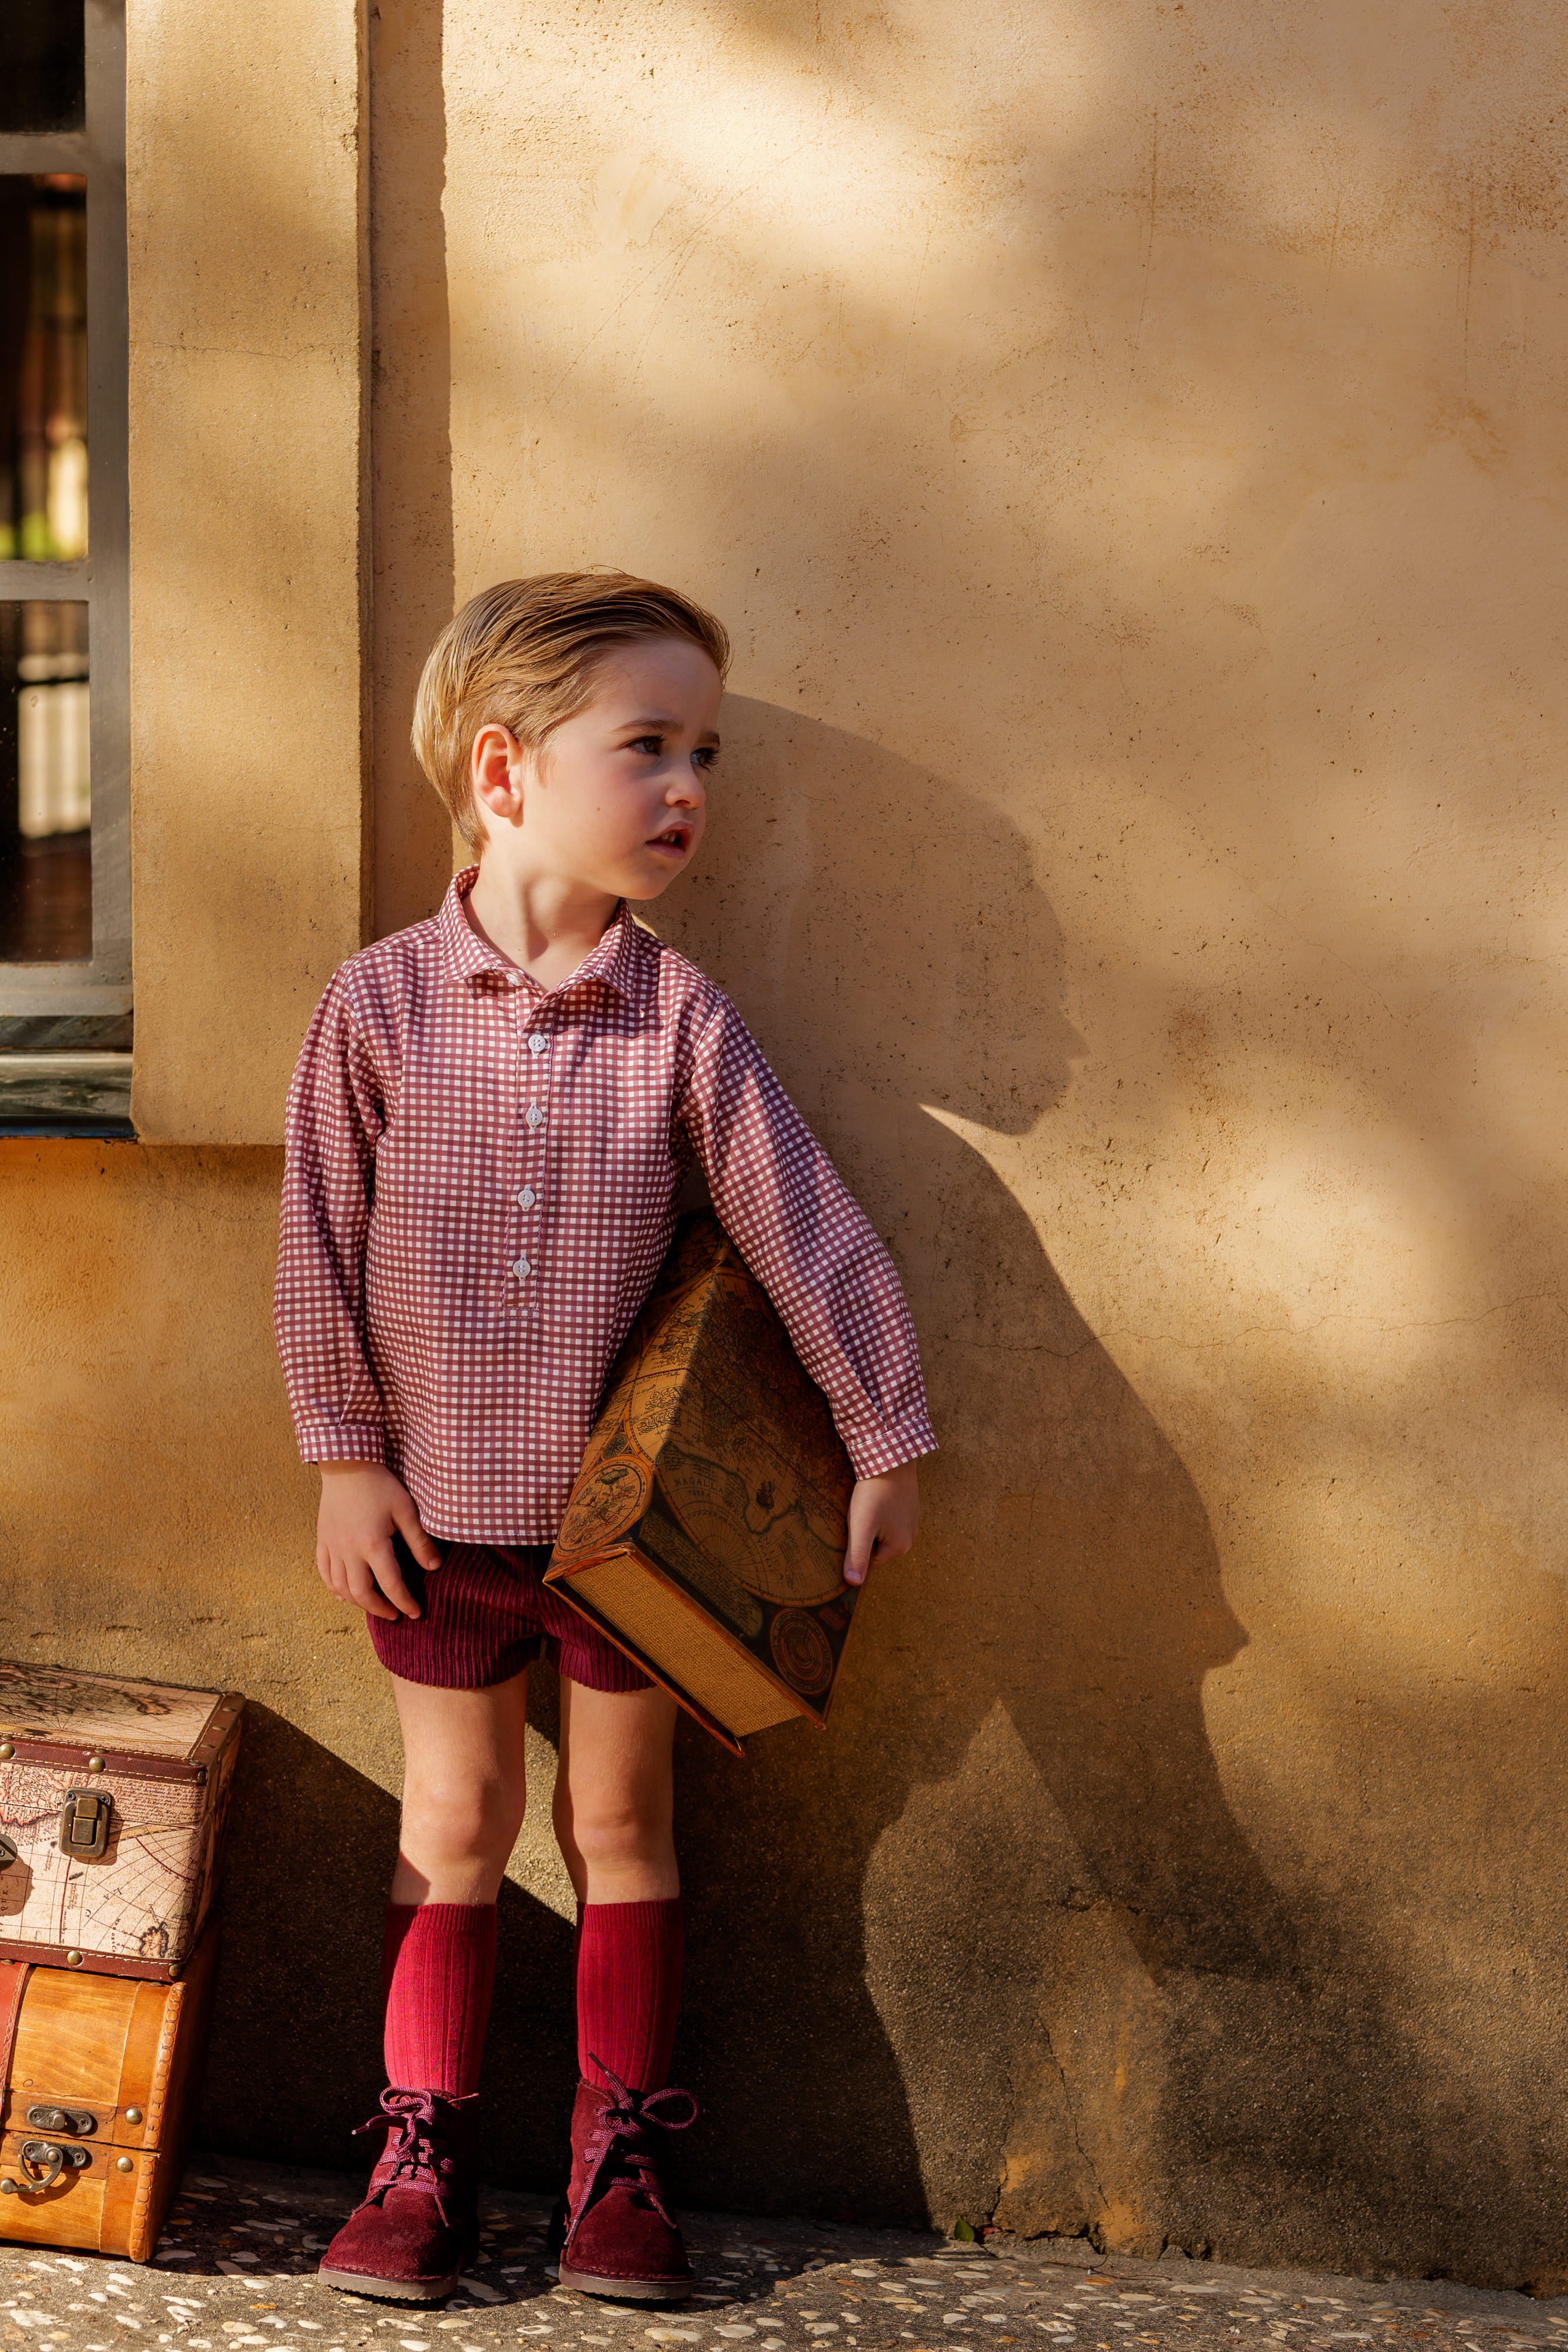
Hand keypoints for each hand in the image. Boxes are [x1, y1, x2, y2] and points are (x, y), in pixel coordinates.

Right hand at [316, 1463, 442, 1621]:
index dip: (404, 1602)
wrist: (347, 1465)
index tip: (415, 1612)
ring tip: (374, 1606)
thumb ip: (419, 1541)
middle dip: (379, 1609)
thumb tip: (435, 1567)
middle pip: (361, 1593)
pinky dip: (334, 1588)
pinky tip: (345, 1594)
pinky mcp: (322, 1541)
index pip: (390, 1584)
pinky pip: (324, 1572)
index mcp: (372, 1544)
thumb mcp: (406, 1510)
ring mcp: (332, 1547)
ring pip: (340, 1587)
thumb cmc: (380, 1486)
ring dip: (358, 1602)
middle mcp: (349, 1550)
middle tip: (395, 1614)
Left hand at [843, 1463, 919, 1585]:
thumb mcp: (861, 1527)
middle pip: (877, 1546)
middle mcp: (910, 1537)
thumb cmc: (874, 1494)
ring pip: (883, 1530)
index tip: (852, 1529)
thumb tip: (854, 1583)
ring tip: (866, 1505)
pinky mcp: (909, 1505)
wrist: (891, 1459)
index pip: (870, 1562)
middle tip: (859, 1515)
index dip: (857, 1547)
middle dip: (865, 1534)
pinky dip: (880, 1510)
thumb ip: (857, 1556)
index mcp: (900, 1547)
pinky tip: (875, 1497)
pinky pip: (890, 1516)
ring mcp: (912, 1520)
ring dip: (872, 1521)